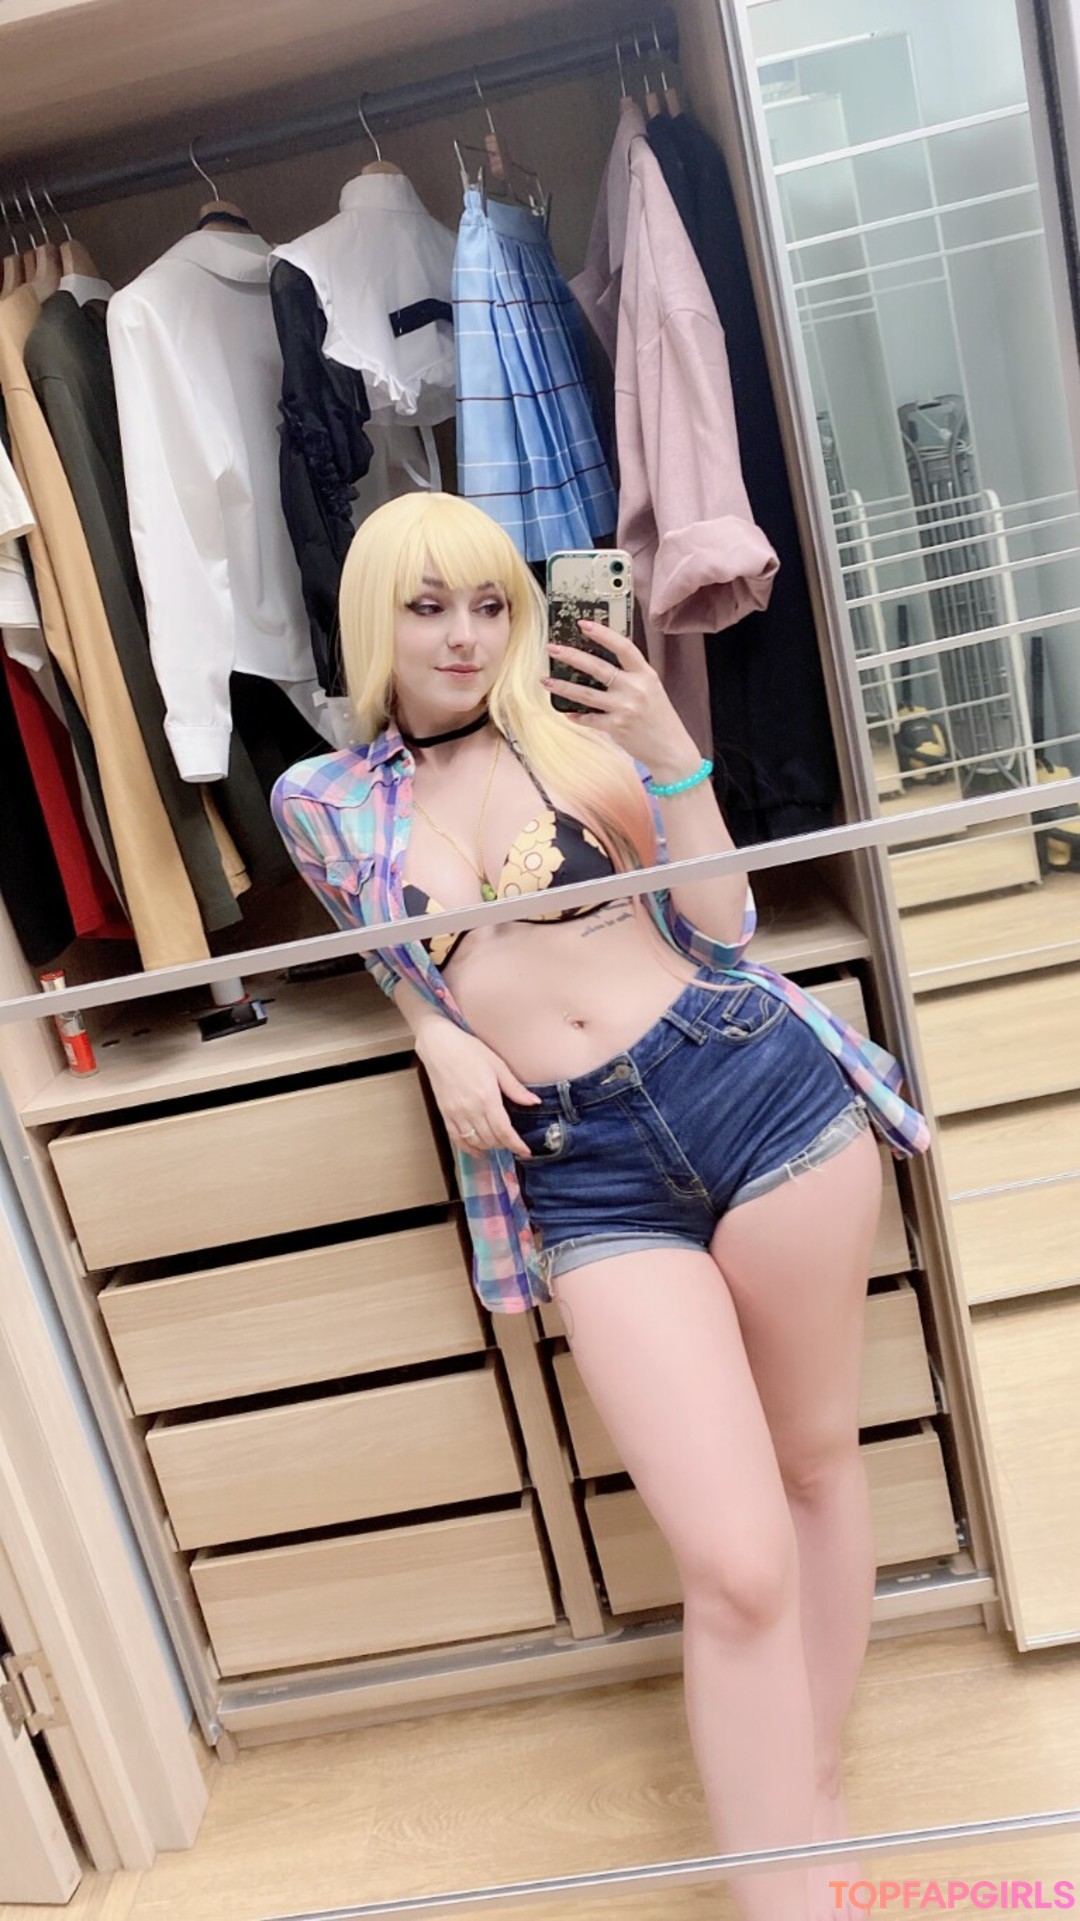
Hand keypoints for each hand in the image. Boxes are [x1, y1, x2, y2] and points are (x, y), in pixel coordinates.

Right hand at [414, 1020, 540, 1156]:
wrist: (439, 1046)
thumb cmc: (468, 1050)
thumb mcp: (497, 1065)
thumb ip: (515, 1088)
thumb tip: (535, 1102)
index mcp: (487, 1097)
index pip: (504, 1131)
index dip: (516, 1145)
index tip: (526, 1152)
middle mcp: (471, 1109)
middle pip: (491, 1139)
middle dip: (505, 1144)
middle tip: (514, 1142)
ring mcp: (456, 1113)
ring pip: (476, 1142)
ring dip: (489, 1146)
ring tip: (499, 1143)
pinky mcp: (445, 1114)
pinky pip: (457, 1139)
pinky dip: (469, 1148)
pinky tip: (478, 1150)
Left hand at [542, 620, 698, 779]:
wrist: (671, 749)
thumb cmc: (659, 717)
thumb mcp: (651, 689)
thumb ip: (631, 675)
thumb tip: (601, 663)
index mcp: (645, 674)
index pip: (623, 647)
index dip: (603, 634)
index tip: (584, 624)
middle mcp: (635, 689)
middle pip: (598, 667)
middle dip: (572, 656)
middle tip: (553, 648)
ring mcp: (624, 708)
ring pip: (586, 694)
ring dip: (563, 687)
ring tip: (545, 680)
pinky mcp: (616, 727)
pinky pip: (589, 719)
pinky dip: (576, 716)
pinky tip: (566, 712)